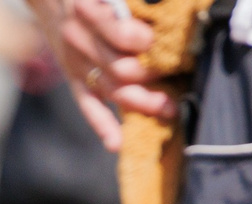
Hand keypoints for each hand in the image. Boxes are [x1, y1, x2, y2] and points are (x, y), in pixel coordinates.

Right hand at [27, 0, 178, 145]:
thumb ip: (128, 6)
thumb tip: (160, 17)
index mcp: (88, 10)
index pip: (124, 37)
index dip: (148, 44)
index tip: (167, 42)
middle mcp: (79, 40)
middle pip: (121, 71)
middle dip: (153, 78)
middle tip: (178, 78)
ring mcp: (74, 63)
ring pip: (112, 91)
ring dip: (142, 103)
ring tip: (169, 110)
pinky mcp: (72, 78)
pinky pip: (87, 105)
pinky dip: (103, 126)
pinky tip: (117, 143)